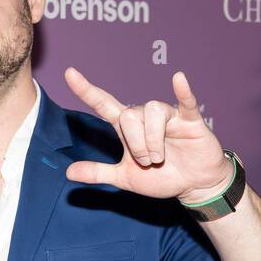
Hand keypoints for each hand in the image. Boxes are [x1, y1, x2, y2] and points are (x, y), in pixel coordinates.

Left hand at [63, 66, 233, 203]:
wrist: (193, 187)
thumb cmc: (161, 178)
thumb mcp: (125, 178)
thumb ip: (98, 173)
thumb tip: (68, 172)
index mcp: (128, 130)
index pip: (104, 105)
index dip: (87, 91)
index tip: (70, 73)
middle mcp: (145, 118)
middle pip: (129, 116)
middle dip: (136, 145)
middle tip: (147, 163)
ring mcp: (169, 117)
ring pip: (152, 111)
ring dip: (153, 141)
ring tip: (160, 159)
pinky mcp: (190, 120)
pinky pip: (186, 101)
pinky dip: (182, 91)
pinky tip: (178, 79)